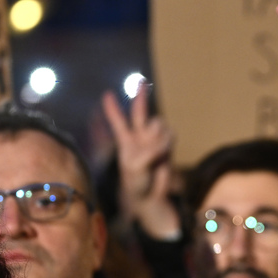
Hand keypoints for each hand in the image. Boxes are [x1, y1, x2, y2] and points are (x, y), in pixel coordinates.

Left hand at [102, 83, 180, 238]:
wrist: (150, 195)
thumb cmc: (136, 182)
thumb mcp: (136, 166)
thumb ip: (149, 150)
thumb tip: (165, 140)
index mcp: (125, 141)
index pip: (118, 121)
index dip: (112, 108)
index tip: (107, 94)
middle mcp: (139, 137)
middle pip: (139, 112)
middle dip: (141, 96)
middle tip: (141, 81)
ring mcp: (154, 140)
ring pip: (158, 124)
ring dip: (158, 134)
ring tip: (156, 151)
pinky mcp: (167, 146)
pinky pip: (170, 134)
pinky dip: (167, 142)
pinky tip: (164, 153)